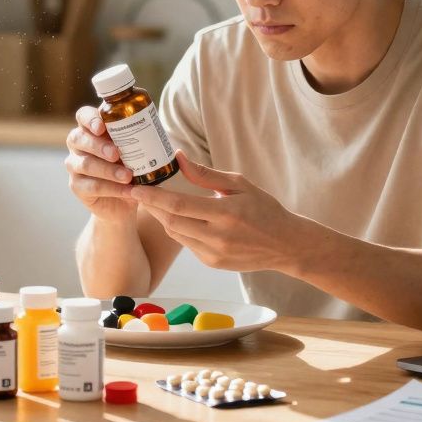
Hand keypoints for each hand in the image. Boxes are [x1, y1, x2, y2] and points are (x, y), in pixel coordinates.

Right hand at [64, 106, 135, 222]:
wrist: (127, 198)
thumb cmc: (131, 165)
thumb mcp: (136, 149)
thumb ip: (139, 137)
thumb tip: (154, 128)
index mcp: (91, 129)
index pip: (83, 116)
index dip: (89, 119)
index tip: (101, 127)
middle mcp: (78, 145)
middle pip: (78, 138)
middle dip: (98, 145)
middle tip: (116, 153)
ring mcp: (75, 166)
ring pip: (86, 164)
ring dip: (108, 170)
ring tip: (128, 176)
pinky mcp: (77, 187)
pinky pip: (92, 186)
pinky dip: (112, 188)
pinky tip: (127, 191)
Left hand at [130, 150, 312, 273]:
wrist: (285, 245)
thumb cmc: (264, 209)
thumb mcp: (240, 184)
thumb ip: (206, 175)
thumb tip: (178, 158)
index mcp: (225, 213)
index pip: (179, 205)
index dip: (154, 197)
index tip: (136, 188)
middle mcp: (218, 237)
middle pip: (171, 221)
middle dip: (153, 207)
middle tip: (141, 192)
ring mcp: (214, 254)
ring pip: (176, 234)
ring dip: (164, 218)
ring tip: (158, 203)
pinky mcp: (212, 263)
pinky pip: (187, 244)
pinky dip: (180, 230)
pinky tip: (182, 219)